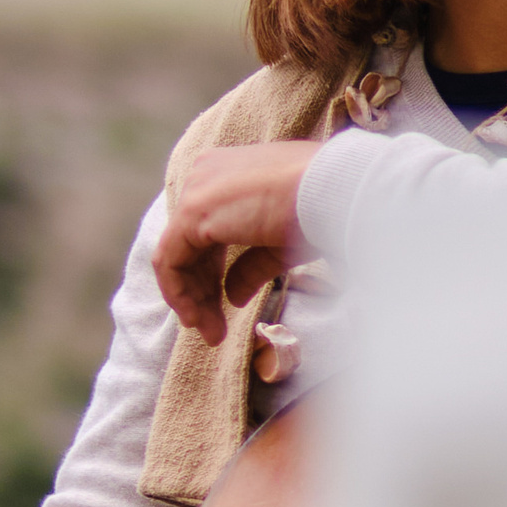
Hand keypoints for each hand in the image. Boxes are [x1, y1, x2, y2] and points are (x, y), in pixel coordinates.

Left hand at [155, 143, 322, 342]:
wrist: (336, 192)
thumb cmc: (322, 210)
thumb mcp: (280, 243)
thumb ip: (251, 266)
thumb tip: (232, 295)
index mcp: (228, 172)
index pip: (204, 229)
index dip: (210, 272)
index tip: (223, 306)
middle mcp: (206, 174)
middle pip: (187, 243)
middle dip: (200, 291)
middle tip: (214, 330)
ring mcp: (196, 190)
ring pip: (175, 254)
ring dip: (190, 299)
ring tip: (212, 333)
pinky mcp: (192, 212)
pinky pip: (169, 260)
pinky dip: (179, 294)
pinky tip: (198, 320)